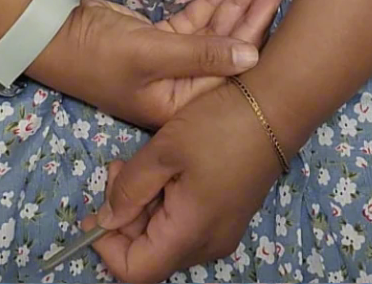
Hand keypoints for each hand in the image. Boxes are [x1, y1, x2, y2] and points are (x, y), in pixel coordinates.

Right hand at [28, 0, 284, 128]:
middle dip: (249, 14)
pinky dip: (210, 1)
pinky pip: (194, 22)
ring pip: (212, 32)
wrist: (51, 34)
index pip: (227, 70)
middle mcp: (179, 88)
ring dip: (233, 4)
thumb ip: (202, 53)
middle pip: (224, 49)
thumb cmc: (98, 53)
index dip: (252, 33)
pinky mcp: (159, 42)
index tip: (272, 2)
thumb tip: (253, 57)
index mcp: (178, 106)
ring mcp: (169, 63)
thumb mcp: (150, 54)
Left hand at [80, 78, 283, 281]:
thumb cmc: (219, 125)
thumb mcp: (164, 149)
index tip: (94, 211)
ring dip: (144, 208)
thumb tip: (106, 219)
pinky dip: (166, 204)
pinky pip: (187, 223)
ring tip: (139, 164)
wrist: (277, 105)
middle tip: (117, 171)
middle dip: (124, 220)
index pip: (135, 271)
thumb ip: (129, 188)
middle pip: (151, 254)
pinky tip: (165, 168)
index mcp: (190, 233)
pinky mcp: (230, 213)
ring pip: (168, 238)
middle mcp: (208, 244)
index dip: (107, 248)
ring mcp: (223, 230)